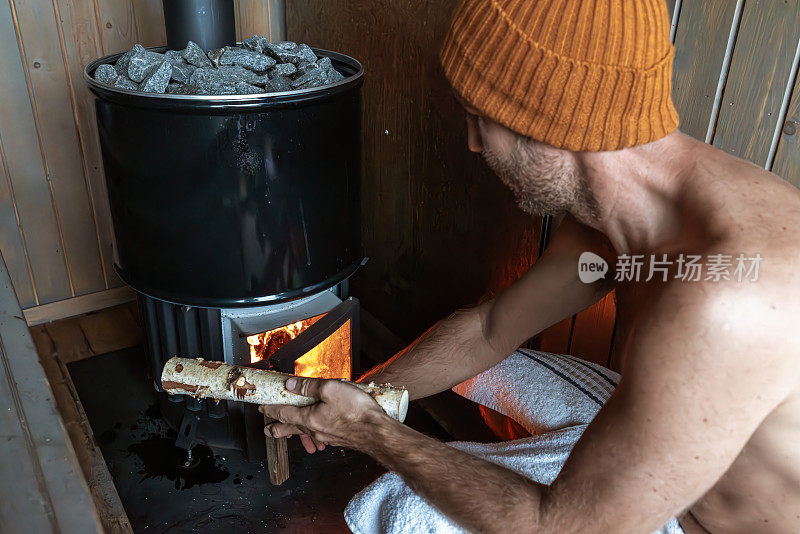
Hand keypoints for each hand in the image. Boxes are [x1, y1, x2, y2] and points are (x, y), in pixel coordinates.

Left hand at [259, 376, 392, 451]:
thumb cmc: (356, 412)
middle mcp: (316, 430)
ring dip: (295, 431)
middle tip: (268, 431)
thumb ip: (309, 386)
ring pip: (306, 432)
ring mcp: (328, 436)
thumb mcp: (331, 389)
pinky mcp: (340, 438)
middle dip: (278, 428)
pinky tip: (317, 434)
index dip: (271, 409)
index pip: (284, 413)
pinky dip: (313, 433)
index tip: (262, 408)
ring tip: (289, 433)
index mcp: (309, 418)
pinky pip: (320, 436)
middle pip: (291, 428)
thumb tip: (291, 384)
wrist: (377, 433)